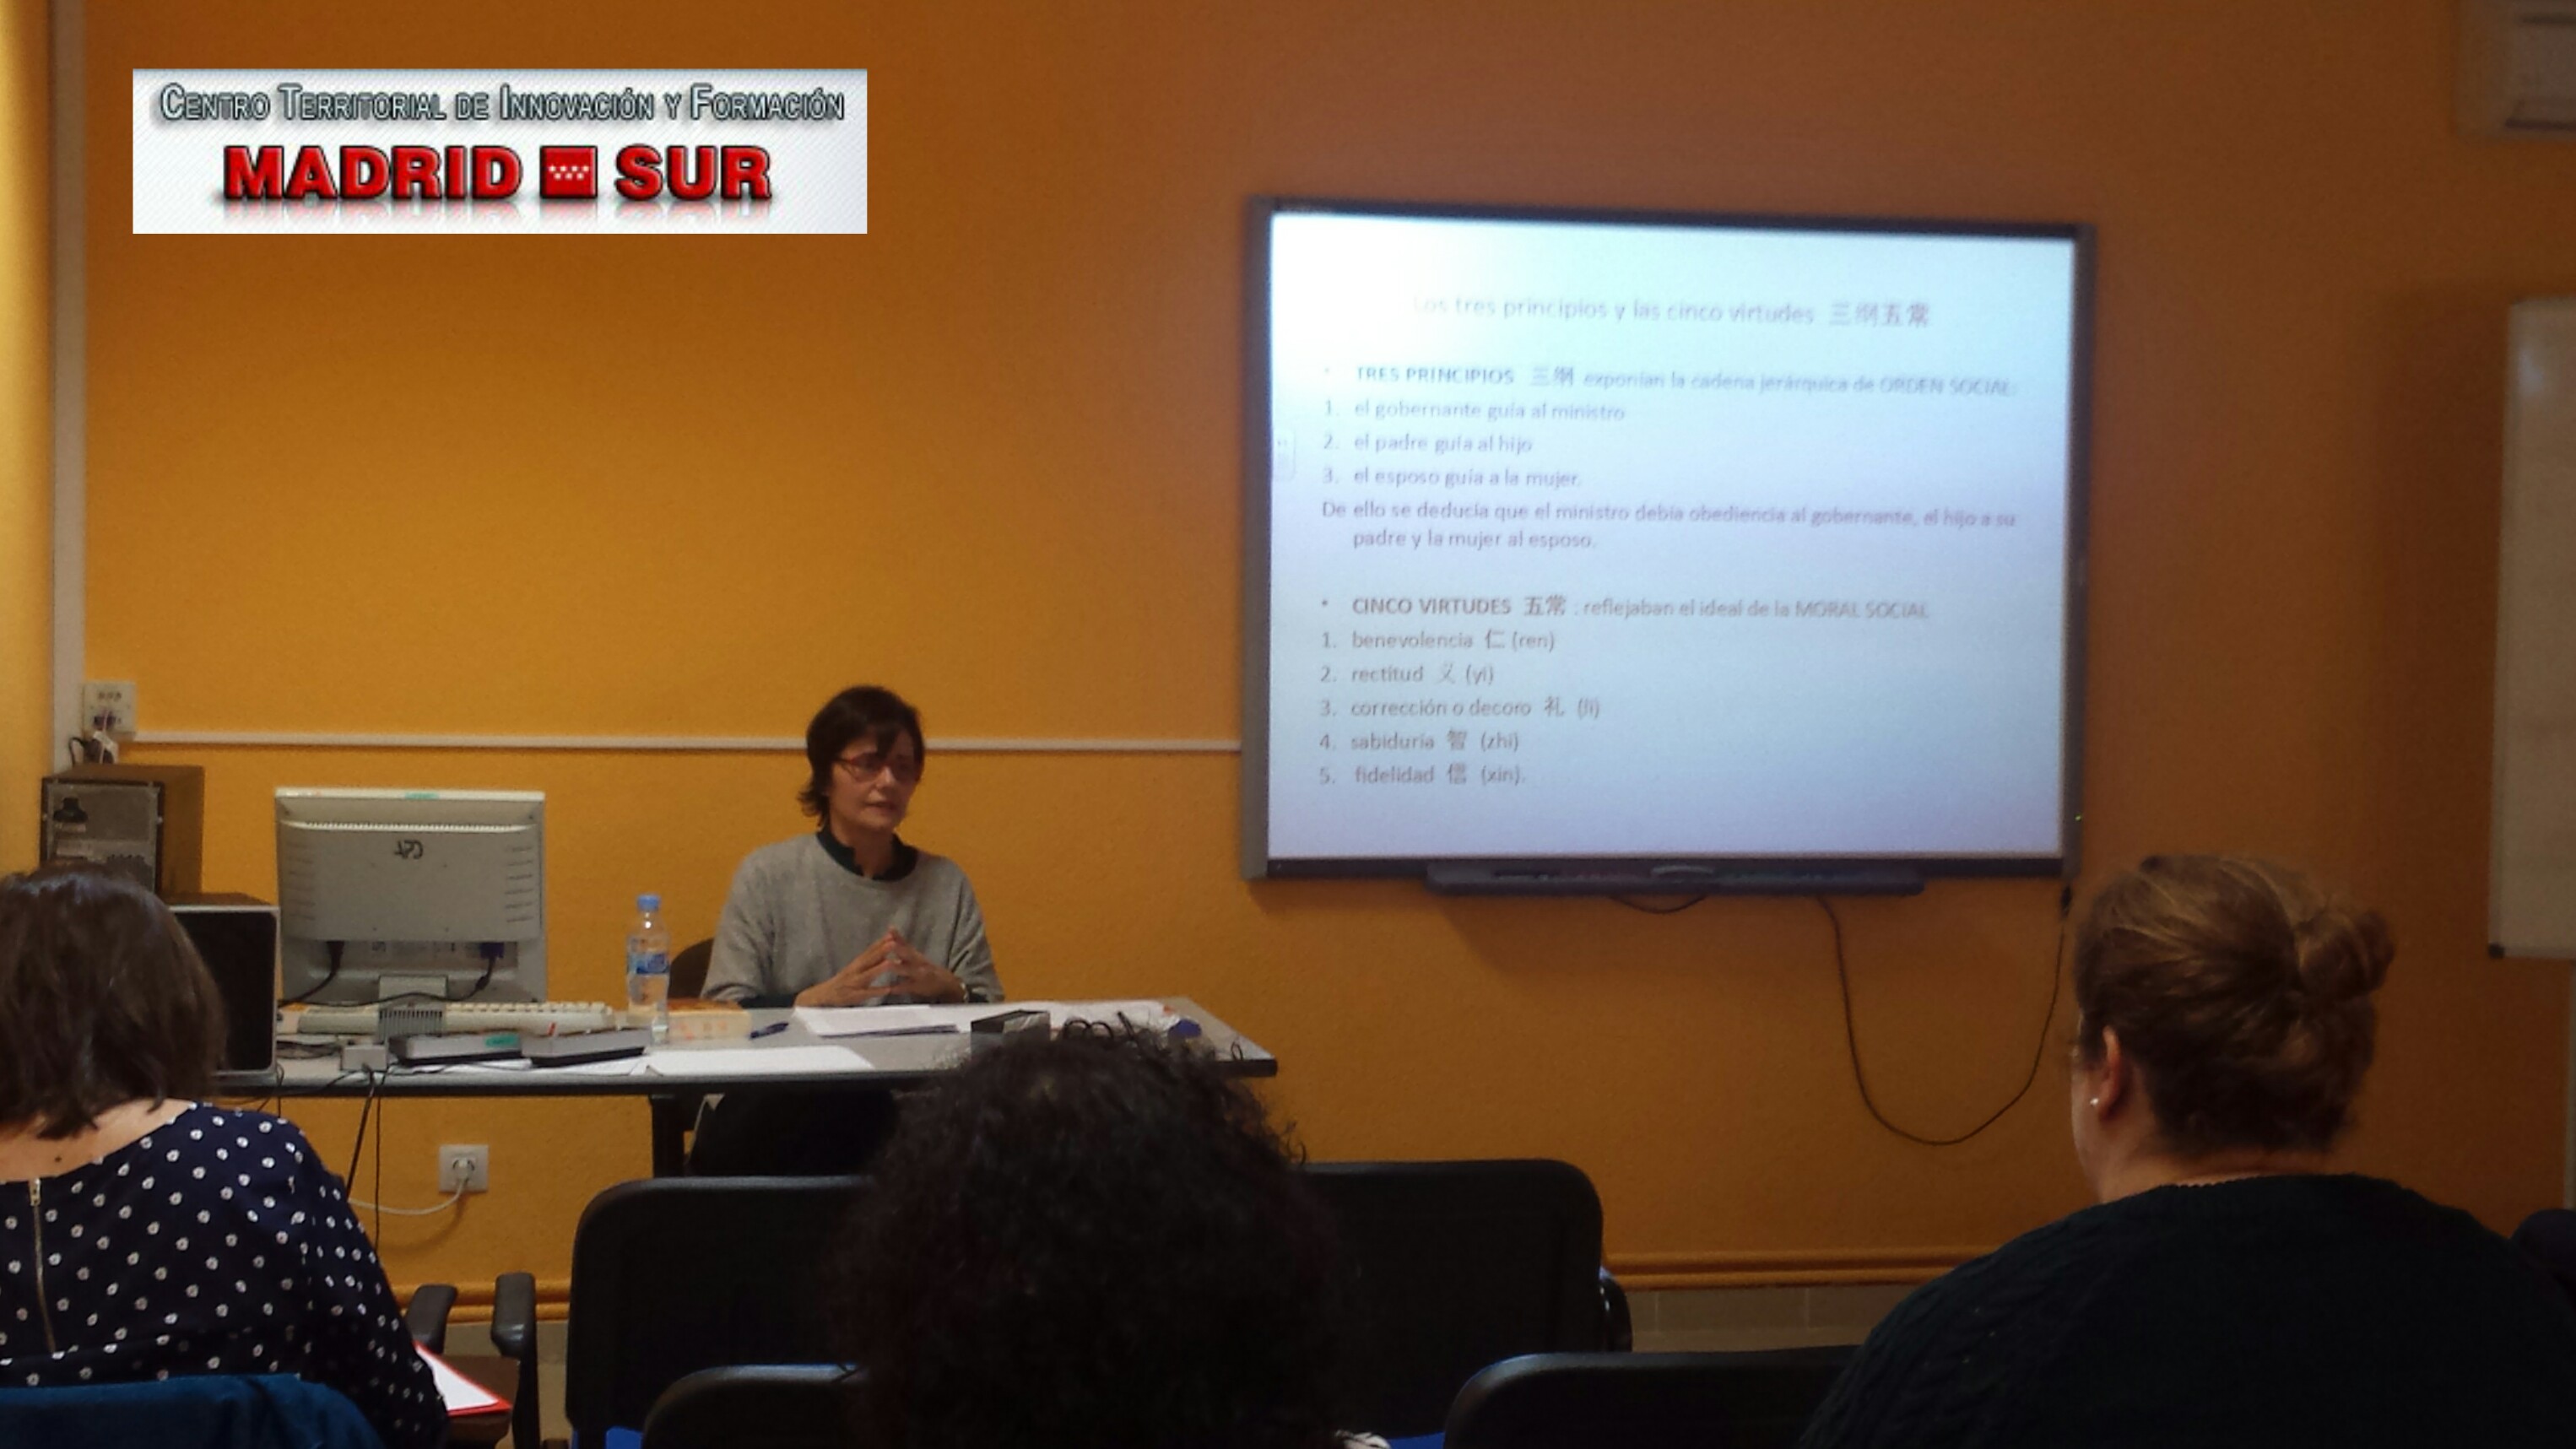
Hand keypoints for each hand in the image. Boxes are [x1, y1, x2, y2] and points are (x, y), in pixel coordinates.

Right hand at [793, 930, 965, 1007]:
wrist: (810, 1006)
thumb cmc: (832, 995)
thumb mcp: (850, 981)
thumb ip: (864, 972)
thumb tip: (879, 965)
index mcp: (854, 967)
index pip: (871, 951)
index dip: (885, 941)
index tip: (897, 932)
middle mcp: (852, 973)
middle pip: (870, 957)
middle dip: (885, 947)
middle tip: (899, 938)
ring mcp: (850, 985)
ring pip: (868, 973)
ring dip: (881, 965)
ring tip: (896, 959)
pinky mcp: (848, 998)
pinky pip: (863, 994)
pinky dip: (874, 991)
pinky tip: (886, 989)